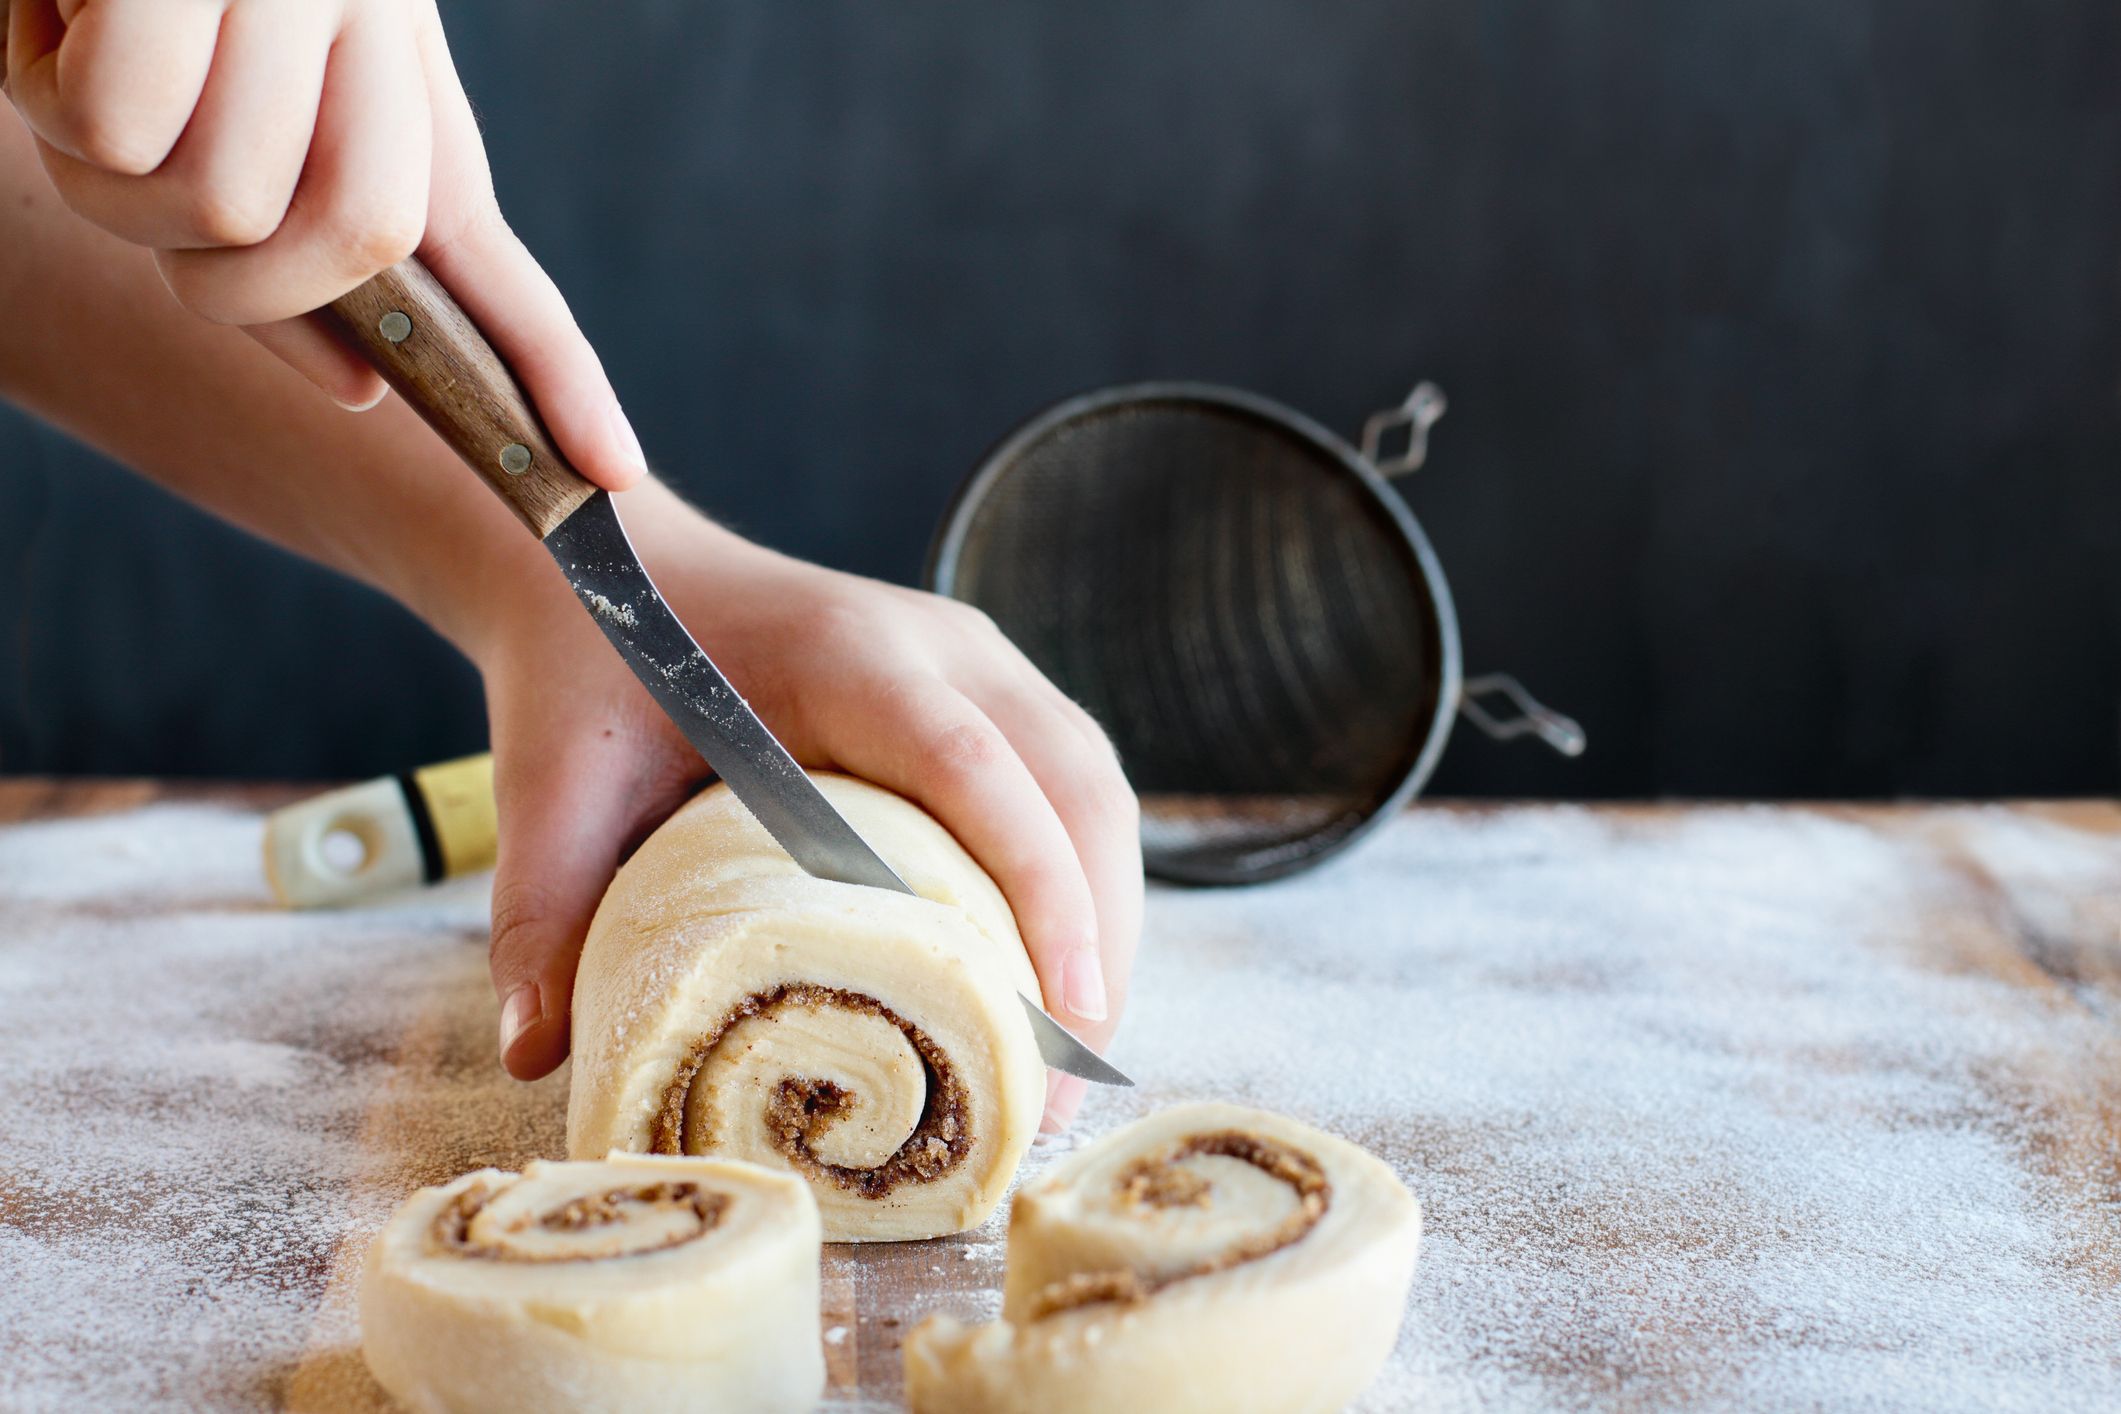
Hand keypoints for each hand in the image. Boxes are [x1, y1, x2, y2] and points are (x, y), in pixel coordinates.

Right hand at [2, 0, 643, 490]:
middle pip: (356, 251)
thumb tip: (365, 389)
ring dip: (108, 176)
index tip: (610, 472)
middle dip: (235, 283)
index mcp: (401, 99)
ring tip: (81, 66)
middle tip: (143, 189)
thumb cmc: (129, 1)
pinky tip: (50, 17)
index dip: (557, 375)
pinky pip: (122, 127)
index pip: (496, 262)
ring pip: (219, 204)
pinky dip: (47, 96)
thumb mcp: (230, 130)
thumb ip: (302, 256)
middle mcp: (377, 38)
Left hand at [469, 485, 1142, 1132]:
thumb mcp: (553, 789)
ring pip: (1095, 791)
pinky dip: (1085, 885)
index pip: (976, 768)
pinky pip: (1074, 789)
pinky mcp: (990, 692)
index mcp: (848, 655)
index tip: (1064, 1010)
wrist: (617, 566)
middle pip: (1075, 788)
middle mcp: (943, 647)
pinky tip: (1060, 979)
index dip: (1037, 887)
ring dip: (1107, 919)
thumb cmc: (592, 672)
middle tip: (1067, 1084)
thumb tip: (537, 1057)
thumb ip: (541, 913)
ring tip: (1075, 1056)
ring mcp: (981, 663)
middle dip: (1096, 938)